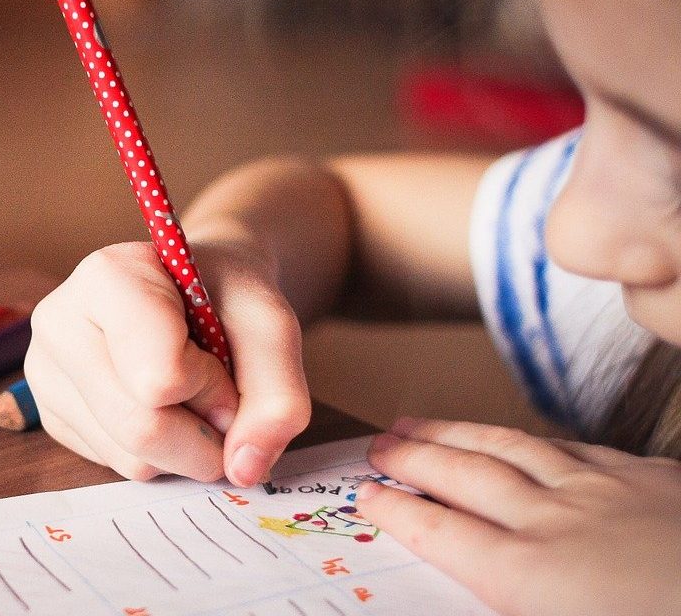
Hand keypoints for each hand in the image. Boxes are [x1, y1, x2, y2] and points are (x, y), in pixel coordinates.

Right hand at [24, 240, 310, 485]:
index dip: (212, 385)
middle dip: (204, 433)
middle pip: (141, 428)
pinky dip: (158, 454)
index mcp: (105, 278)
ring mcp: (46, 373)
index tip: (222, 357)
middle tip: (221, 398)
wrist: (196, 289)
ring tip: (188, 395)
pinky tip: (160, 407)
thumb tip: (244, 469)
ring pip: (130, 458)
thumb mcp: (271, 326)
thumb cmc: (226, 296)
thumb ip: (278, 395)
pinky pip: (116, 466)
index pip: (160, 378)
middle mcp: (58, 323)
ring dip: (184, 447)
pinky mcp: (51, 416)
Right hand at [357, 417, 680, 615]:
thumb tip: (482, 597)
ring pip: (513, 447)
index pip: (441, 532)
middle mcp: (558, 522)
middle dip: (413, 457)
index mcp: (532, 578)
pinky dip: (535, 440)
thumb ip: (513, 605)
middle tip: (377, 445)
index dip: (398, 510)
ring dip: (458, 433)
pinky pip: (578, 447)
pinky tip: (528, 438)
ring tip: (421, 422)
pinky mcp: (656, 480)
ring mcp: (608, 492)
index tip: (366, 495)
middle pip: (464, 476)